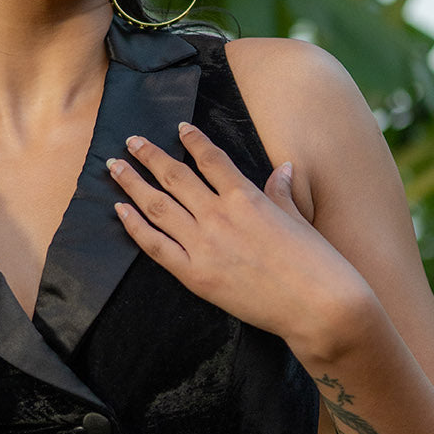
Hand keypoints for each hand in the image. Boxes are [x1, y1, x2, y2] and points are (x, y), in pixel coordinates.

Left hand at [107, 121, 364, 344]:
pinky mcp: (196, 276)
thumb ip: (281, 192)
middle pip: (175, 176)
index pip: (211, 159)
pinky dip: (135, 226)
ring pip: (157, 206)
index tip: (179, 128)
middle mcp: (219, 215)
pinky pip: (155, 246)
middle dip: (150, 155)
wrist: (319, 306)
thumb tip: (282, 169)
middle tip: (131, 141)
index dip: (193, 140)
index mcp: (247, 196)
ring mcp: (204, 245)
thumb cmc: (317, 262)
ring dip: (133, 183)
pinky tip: (119, 210)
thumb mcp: (298, 218)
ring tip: (114, 167)